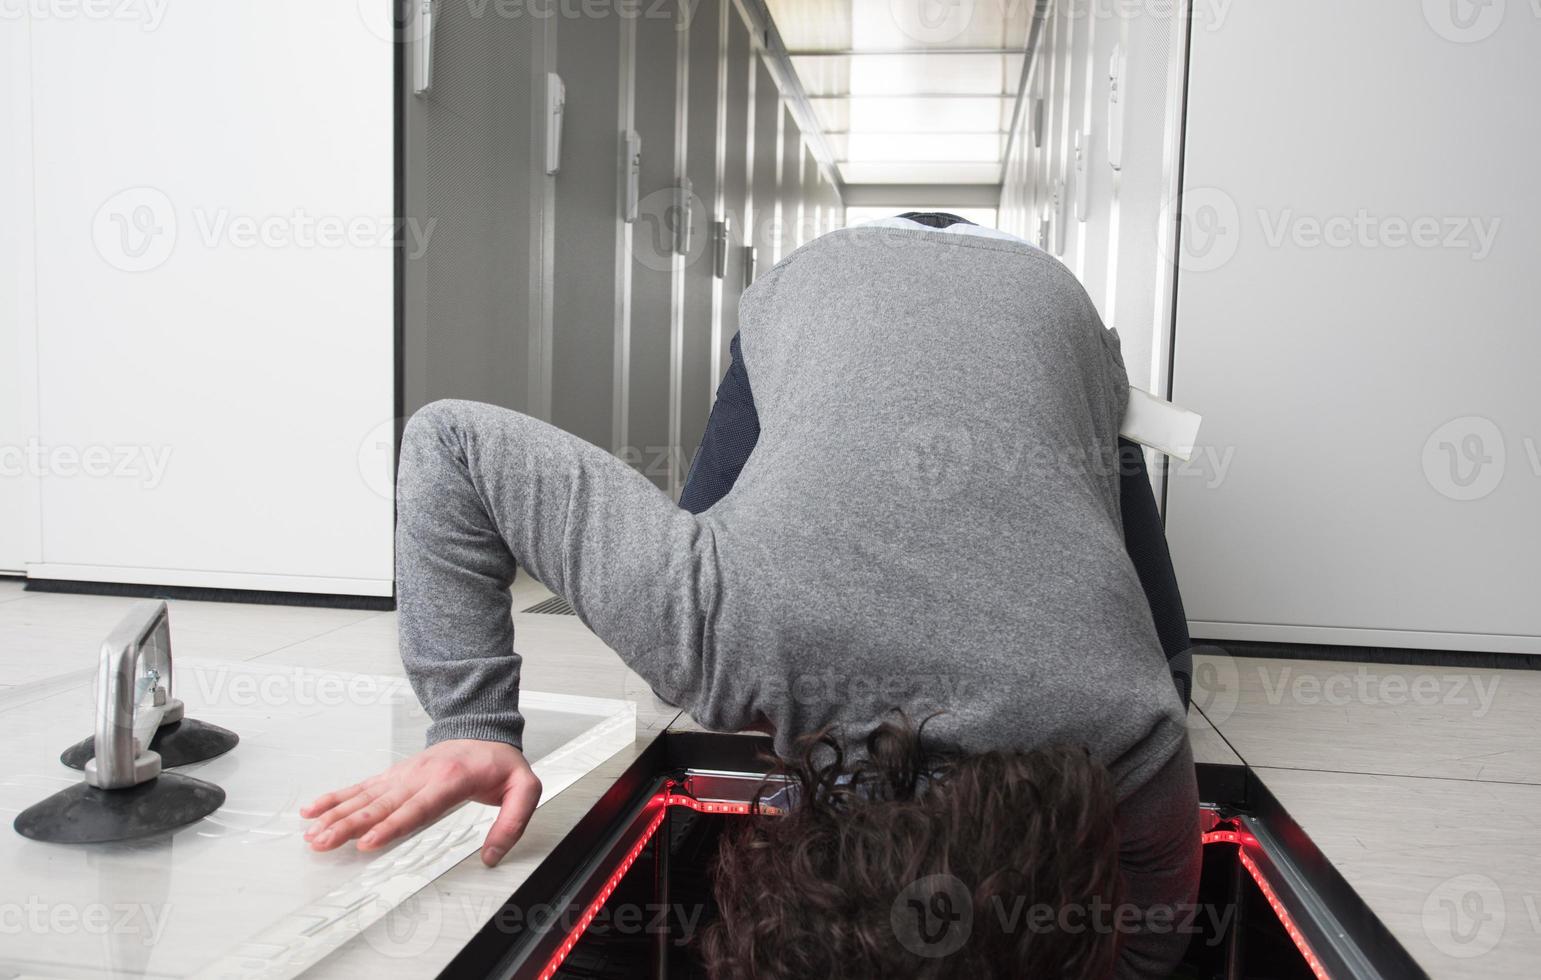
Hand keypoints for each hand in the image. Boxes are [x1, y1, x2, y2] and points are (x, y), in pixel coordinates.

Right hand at [300, 739, 541, 866]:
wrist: (485, 729)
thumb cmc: (500, 763)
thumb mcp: (524, 789)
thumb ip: (512, 823)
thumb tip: (492, 856)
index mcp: (451, 779)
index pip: (417, 807)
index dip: (391, 825)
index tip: (367, 842)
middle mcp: (421, 775)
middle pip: (381, 804)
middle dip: (349, 825)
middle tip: (324, 841)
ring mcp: (404, 774)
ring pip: (364, 797)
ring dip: (336, 815)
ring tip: (312, 833)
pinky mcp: (394, 775)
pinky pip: (361, 787)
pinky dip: (335, 798)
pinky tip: (313, 810)